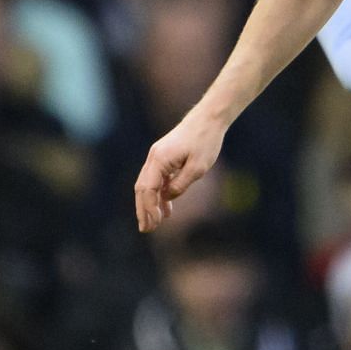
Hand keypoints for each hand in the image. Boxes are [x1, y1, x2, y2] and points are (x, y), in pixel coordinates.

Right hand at [134, 110, 225, 231]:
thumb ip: (180, 185)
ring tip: (154, 223)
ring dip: (150, 204)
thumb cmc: (205, 141)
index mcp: (159, 160)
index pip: (147, 189)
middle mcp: (154, 158)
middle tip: (146, 229)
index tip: (154, 223)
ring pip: (148, 185)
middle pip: (142, 189)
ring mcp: (157, 157)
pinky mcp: (164, 157)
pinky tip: (166, 209)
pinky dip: (160, 194)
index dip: (149, 208)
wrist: (208, 119)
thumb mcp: (198, 168)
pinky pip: (157, 179)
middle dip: (143, 210)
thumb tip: (167, 199)